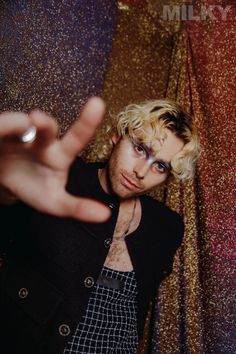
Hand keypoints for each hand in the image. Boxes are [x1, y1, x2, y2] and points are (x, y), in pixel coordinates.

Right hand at [0, 97, 109, 221]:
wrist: (6, 182)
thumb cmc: (35, 188)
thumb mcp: (54, 203)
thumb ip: (77, 207)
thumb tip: (104, 215)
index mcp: (58, 154)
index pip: (76, 138)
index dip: (87, 122)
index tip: (98, 103)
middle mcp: (40, 138)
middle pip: (45, 127)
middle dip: (43, 122)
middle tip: (34, 119)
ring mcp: (16, 133)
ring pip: (15, 125)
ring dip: (8, 126)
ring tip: (4, 132)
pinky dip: (0, 130)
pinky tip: (0, 134)